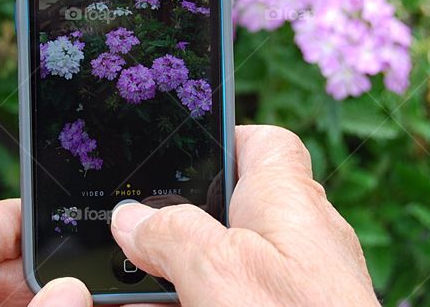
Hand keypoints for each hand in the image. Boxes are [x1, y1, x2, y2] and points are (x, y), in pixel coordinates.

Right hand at [110, 125, 379, 306]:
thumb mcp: (221, 271)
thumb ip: (173, 233)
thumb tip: (131, 217)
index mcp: (288, 201)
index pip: (265, 143)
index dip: (221, 138)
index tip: (173, 154)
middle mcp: (298, 241)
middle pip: (233, 209)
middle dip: (179, 222)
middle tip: (131, 238)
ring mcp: (297, 288)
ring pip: (229, 264)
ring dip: (181, 272)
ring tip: (131, 287)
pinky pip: (237, 296)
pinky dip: (201, 298)